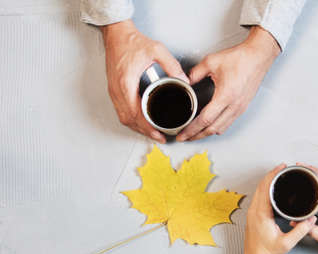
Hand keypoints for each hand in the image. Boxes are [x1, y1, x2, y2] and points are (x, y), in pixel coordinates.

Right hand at [102, 20, 188, 142]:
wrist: (116, 34)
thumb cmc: (131, 41)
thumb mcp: (156, 50)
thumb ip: (172, 65)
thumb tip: (184, 80)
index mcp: (126, 83)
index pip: (135, 113)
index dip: (147, 127)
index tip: (158, 133)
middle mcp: (117, 90)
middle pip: (128, 120)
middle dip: (144, 131)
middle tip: (159, 137)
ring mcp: (113, 91)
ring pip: (123, 117)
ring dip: (137, 127)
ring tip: (152, 132)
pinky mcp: (114, 90)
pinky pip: (121, 110)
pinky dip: (131, 119)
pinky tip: (141, 121)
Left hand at [176, 26, 279, 140]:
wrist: (258, 56)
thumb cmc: (240, 58)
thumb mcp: (211, 62)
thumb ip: (195, 73)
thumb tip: (185, 82)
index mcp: (225, 96)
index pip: (205, 120)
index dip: (191, 130)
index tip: (183, 134)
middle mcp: (234, 106)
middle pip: (212, 129)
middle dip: (196, 136)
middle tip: (184, 137)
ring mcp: (240, 108)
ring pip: (221, 128)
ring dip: (207, 133)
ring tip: (195, 134)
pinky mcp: (243, 107)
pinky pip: (228, 123)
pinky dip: (216, 127)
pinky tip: (210, 125)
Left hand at [241, 164, 316, 253]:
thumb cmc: (268, 253)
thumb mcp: (287, 242)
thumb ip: (301, 230)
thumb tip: (311, 219)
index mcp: (261, 214)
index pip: (265, 188)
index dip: (273, 175)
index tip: (281, 168)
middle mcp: (254, 211)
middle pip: (261, 186)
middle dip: (271, 175)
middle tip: (282, 168)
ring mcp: (251, 213)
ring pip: (258, 191)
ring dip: (267, 182)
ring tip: (278, 176)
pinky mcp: (252, 216)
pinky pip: (258, 197)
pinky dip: (264, 189)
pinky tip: (271, 190)